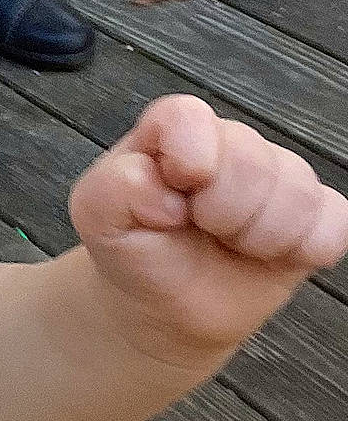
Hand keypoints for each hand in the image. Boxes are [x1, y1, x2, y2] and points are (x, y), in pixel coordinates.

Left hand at [70, 95, 347, 368]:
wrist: (163, 304)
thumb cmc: (134, 247)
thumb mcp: (97, 216)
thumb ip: (114, 188)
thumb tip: (166, 193)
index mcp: (174, 132)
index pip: (191, 117)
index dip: (190, 156)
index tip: (177, 195)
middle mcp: (231, 145)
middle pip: (252, 158)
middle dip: (222, 211)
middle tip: (200, 229)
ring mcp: (277, 177)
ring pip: (297, 190)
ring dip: (259, 236)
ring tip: (229, 245)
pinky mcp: (314, 217)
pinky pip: (335, 222)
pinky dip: (305, 249)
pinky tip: (269, 257)